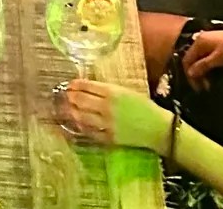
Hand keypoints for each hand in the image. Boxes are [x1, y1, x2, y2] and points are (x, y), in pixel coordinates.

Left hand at [54, 82, 170, 154]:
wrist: (157, 128)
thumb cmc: (144, 106)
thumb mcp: (126, 91)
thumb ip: (108, 90)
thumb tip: (89, 88)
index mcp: (112, 92)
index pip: (87, 86)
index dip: (75, 85)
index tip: (70, 84)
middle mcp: (106, 107)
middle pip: (81, 101)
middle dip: (70, 97)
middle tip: (65, 95)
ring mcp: (106, 124)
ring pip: (82, 117)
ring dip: (72, 112)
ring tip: (67, 108)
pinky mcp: (108, 138)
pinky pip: (90, 132)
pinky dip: (81, 126)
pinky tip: (78, 123)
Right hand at [181, 22, 222, 86]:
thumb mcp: (217, 59)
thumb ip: (202, 66)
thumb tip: (190, 73)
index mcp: (199, 42)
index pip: (187, 60)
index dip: (190, 75)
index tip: (196, 88)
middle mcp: (200, 40)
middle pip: (192, 60)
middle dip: (196, 75)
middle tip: (203, 88)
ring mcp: (208, 41)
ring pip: (199, 59)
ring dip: (202, 72)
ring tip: (208, 84)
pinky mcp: (214, 44)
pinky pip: (206, 57)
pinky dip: (207, 67)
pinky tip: (212, 75)